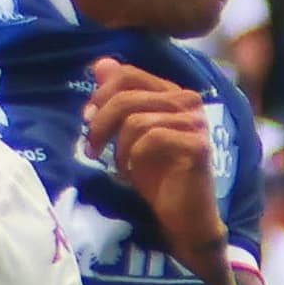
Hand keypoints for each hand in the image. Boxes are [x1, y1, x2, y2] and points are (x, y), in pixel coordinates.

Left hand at [85, 56, 228, 266]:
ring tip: (122, 166)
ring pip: (135, 119)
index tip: (86, 121)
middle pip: (126, 95)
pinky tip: (136, 172)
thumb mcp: (128, 136)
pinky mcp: (197, 145)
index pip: (127, 74)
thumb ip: (117, 99)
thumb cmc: (157, 178)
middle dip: (101, 123)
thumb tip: (100, 64)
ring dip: (119, 147)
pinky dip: (134, 157)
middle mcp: (188, 100)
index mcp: (171, 92)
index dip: (100, 95)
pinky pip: (151, 138)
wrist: (183, 219)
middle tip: (91, 148)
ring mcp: (195, 121)